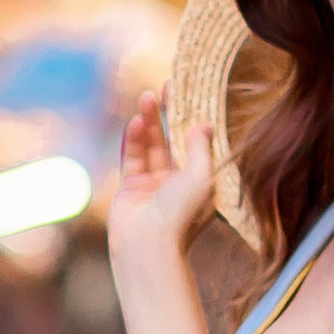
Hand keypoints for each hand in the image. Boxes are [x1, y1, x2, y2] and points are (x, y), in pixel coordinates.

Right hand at [109, 88, 216, 270]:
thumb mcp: (201, 177)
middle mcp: (177, 182)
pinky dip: (133, 140)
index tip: (190, 94)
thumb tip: (203, 123)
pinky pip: (132, 158)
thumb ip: (200, 148)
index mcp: (199, 182)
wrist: (148, 247)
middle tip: (164, 87)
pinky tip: (134, 122)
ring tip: (146, 96)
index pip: (196, 144)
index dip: (192, 119)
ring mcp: (152, 185)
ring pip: (150, 146)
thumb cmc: (181, 216)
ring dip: (149, 122)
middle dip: (168, 114)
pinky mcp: (130, 187)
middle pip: (172, 140)